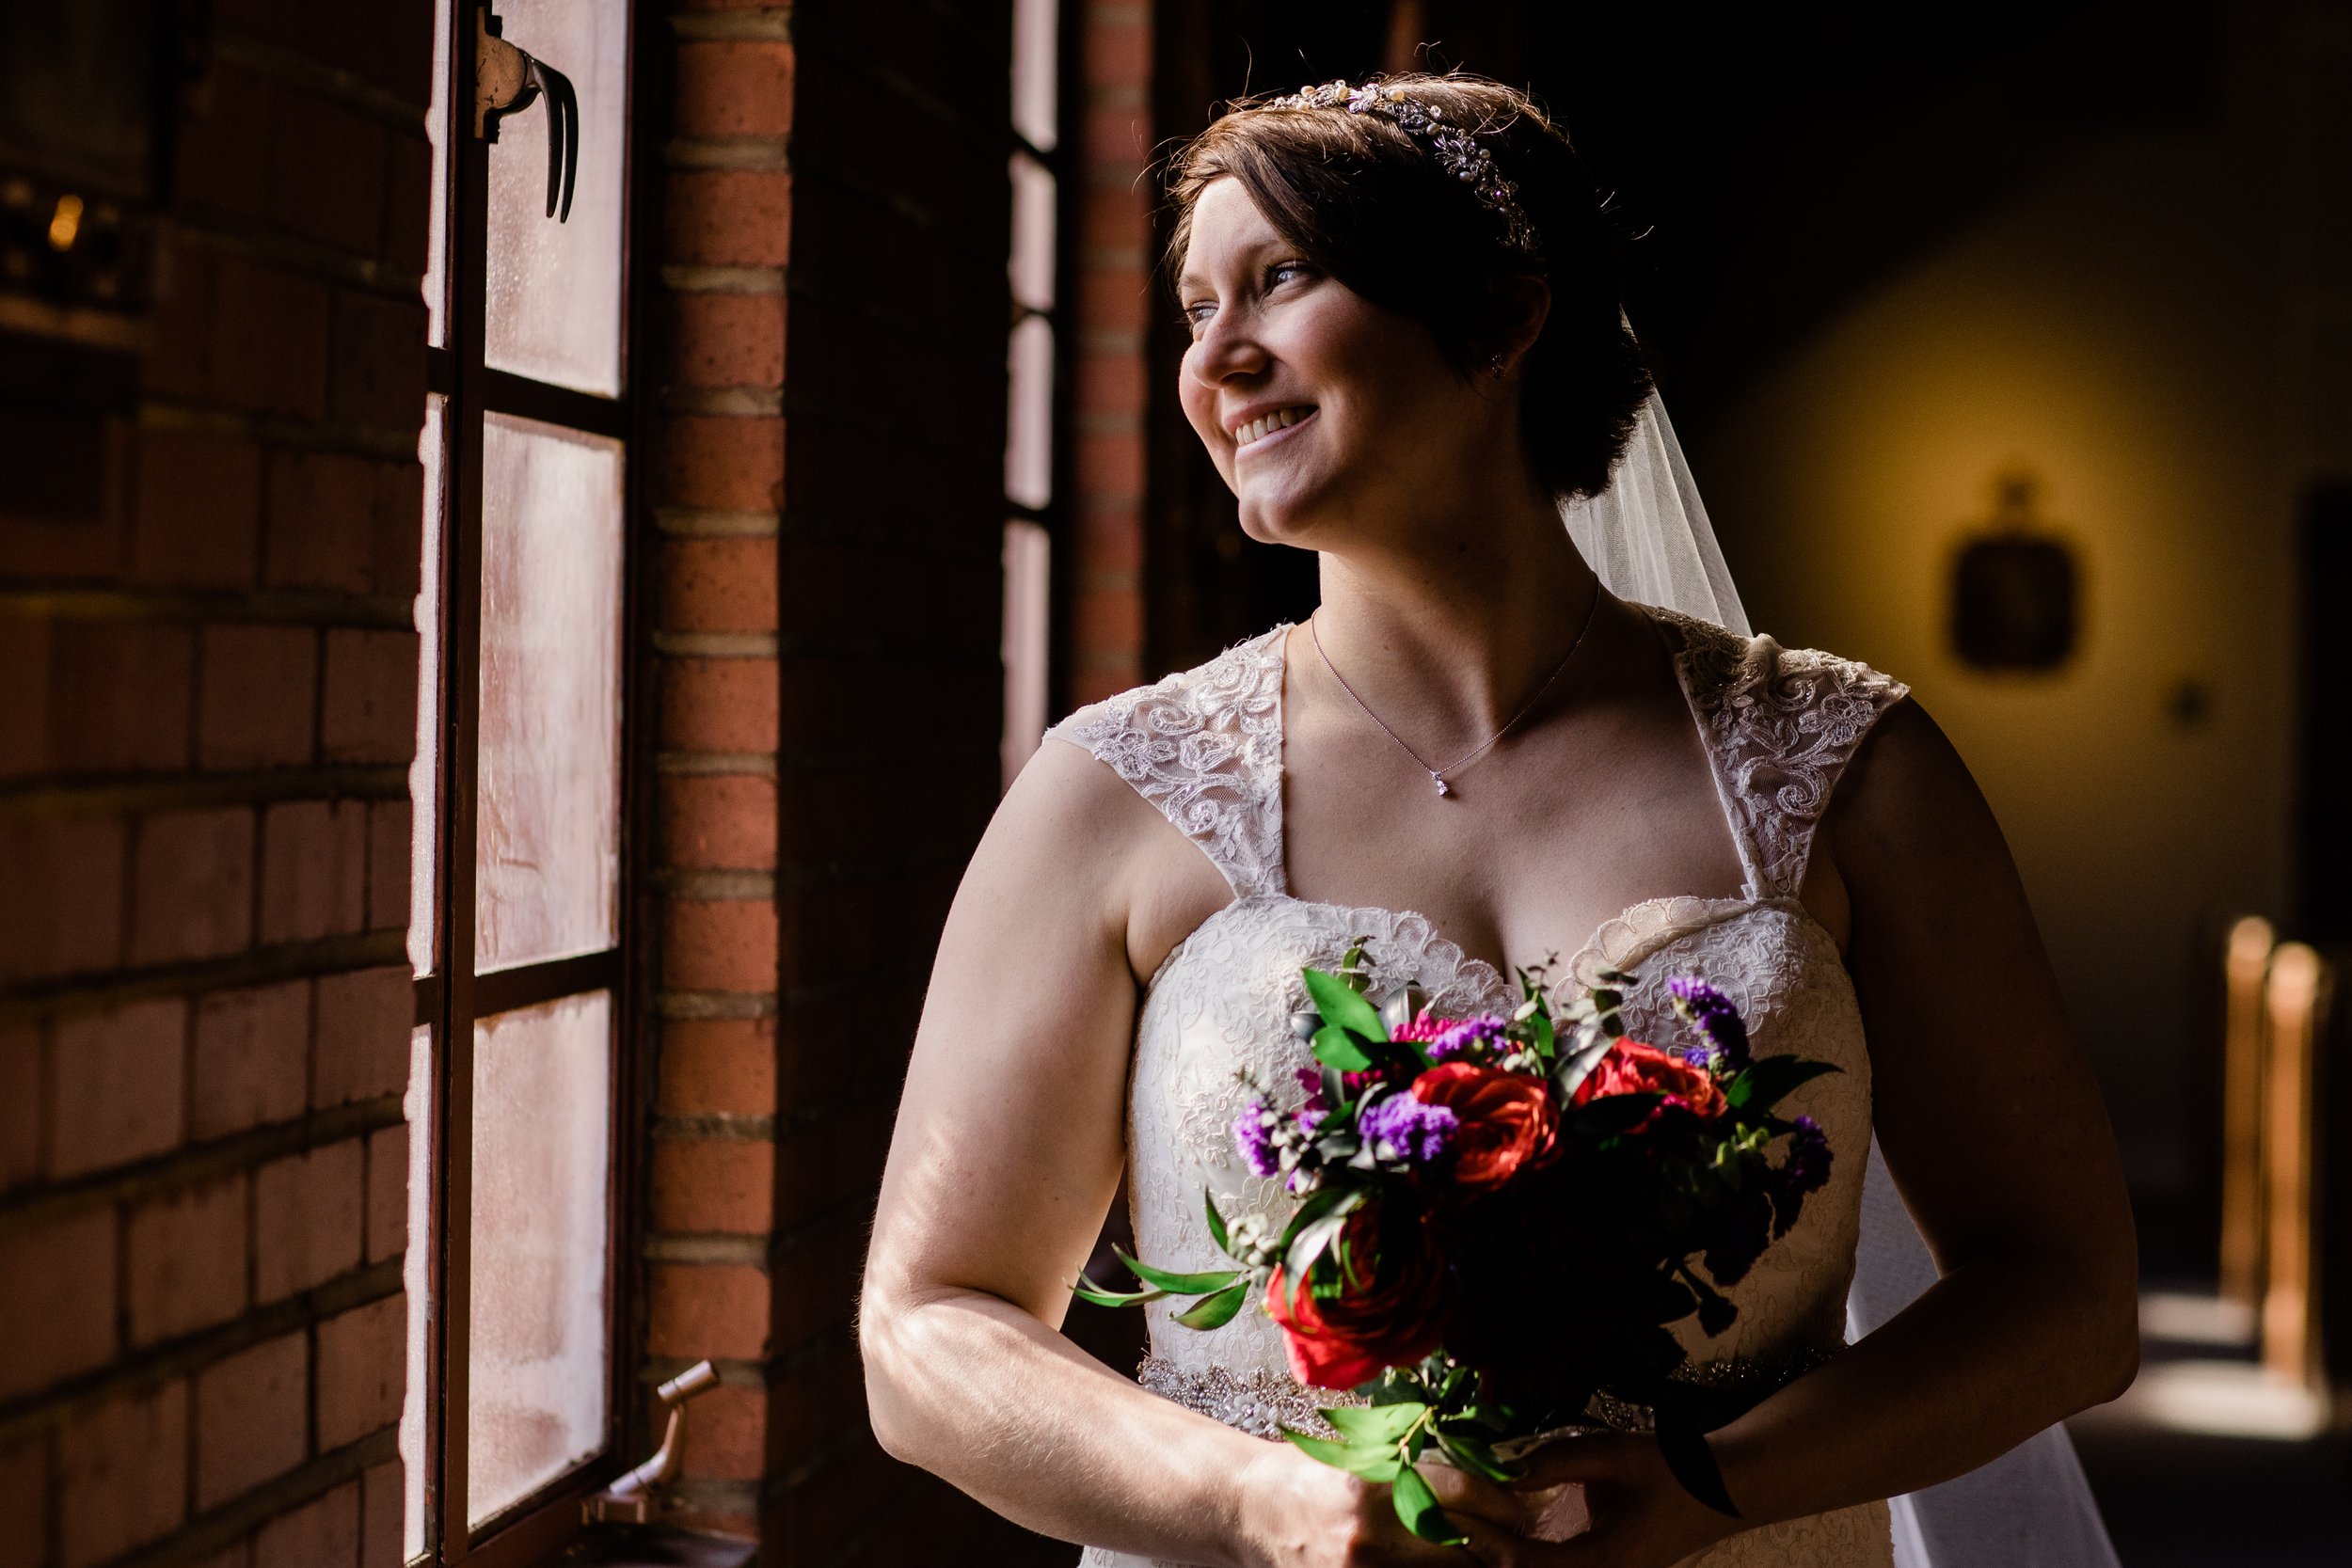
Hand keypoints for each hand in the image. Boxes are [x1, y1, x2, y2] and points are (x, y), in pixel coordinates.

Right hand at [1236, 1443, 1539, 1567]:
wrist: (1249, 1510)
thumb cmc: (1307, 1475)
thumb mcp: (1359, 1454)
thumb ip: (1414, 1463)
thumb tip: (1483, 1475)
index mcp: (1375, 1480)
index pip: (1463, 1491)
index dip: (1503, 1501)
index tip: (1519, 1507)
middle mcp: (1372, 1529)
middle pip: (1468, 1542)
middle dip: (1504, 1543)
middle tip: (1519, 1538)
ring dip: (1479, 1567)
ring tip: (1492, 1556)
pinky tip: (1452, 1567)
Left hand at [1451, 1432, 1739, 1567]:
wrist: (1728, 1487)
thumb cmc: (1674, 1469)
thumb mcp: (1614, 1455)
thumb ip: (1557, 1461)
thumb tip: (1500, 1466)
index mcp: (1605, 1561)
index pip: (1526, 1563)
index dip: (1483, 1540)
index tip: (1449, 1513)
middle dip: (1484, 1552)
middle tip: (1443, 1520)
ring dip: (1501, 1554)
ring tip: (1461, 1522)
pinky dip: (1522, 1553)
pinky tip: (1498, 1528)